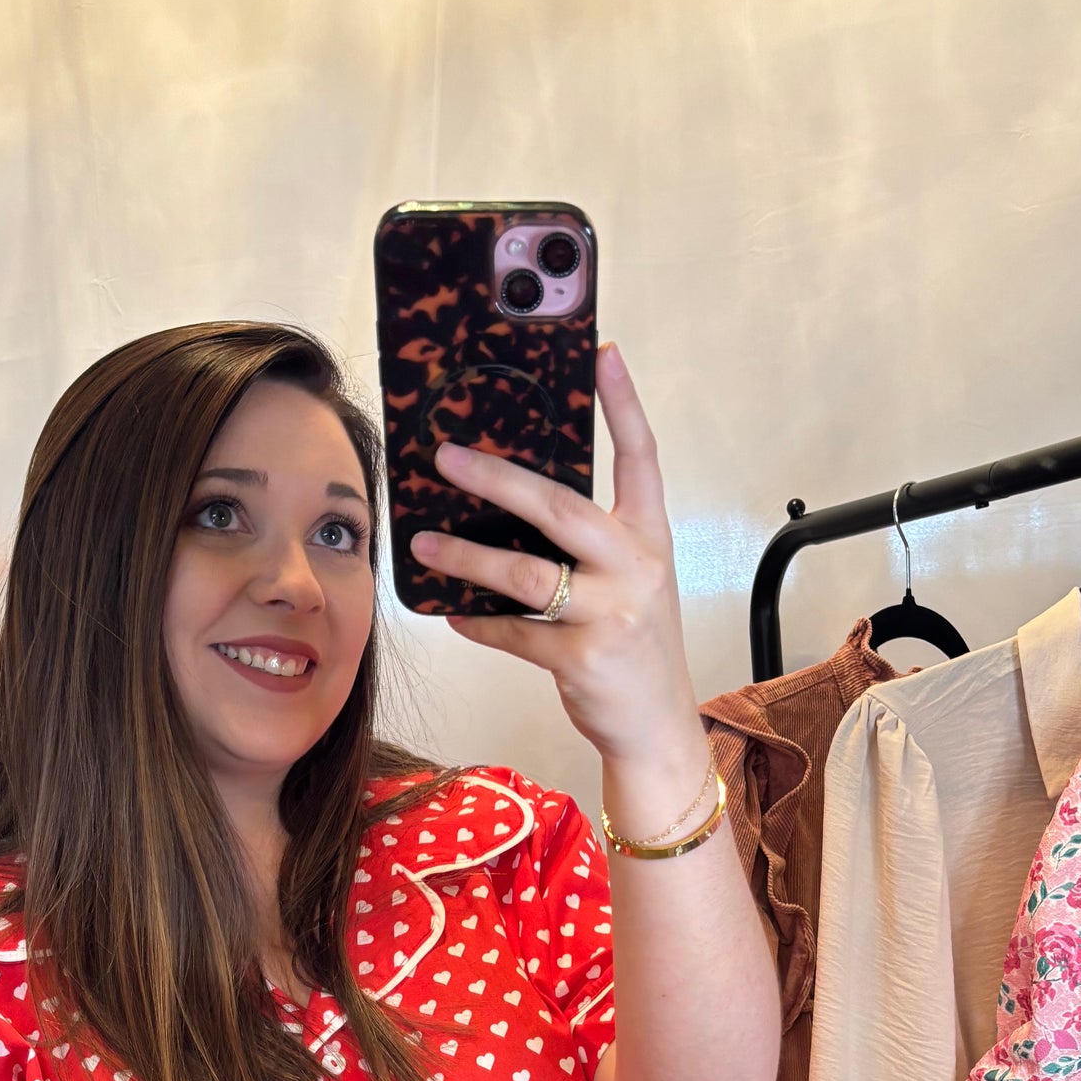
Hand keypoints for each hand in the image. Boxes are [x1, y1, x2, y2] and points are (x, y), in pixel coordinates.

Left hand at [412, 342, 705, 778]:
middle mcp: (636, 568)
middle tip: (447, 457)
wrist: (657, 726)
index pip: (642, 458)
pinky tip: (452, 614)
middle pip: (561, 508)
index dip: (623, 404)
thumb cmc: (634, 645)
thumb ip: (589, 543)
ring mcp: (611, 614)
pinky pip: (514, 633)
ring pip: (526, 575)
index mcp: (649, 538)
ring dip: (467, 559)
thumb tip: (512, 504)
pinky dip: (478, 624)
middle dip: (498, 480)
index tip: (602, 354)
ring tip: (423, 545)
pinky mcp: (582, 660)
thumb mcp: (630, 582)